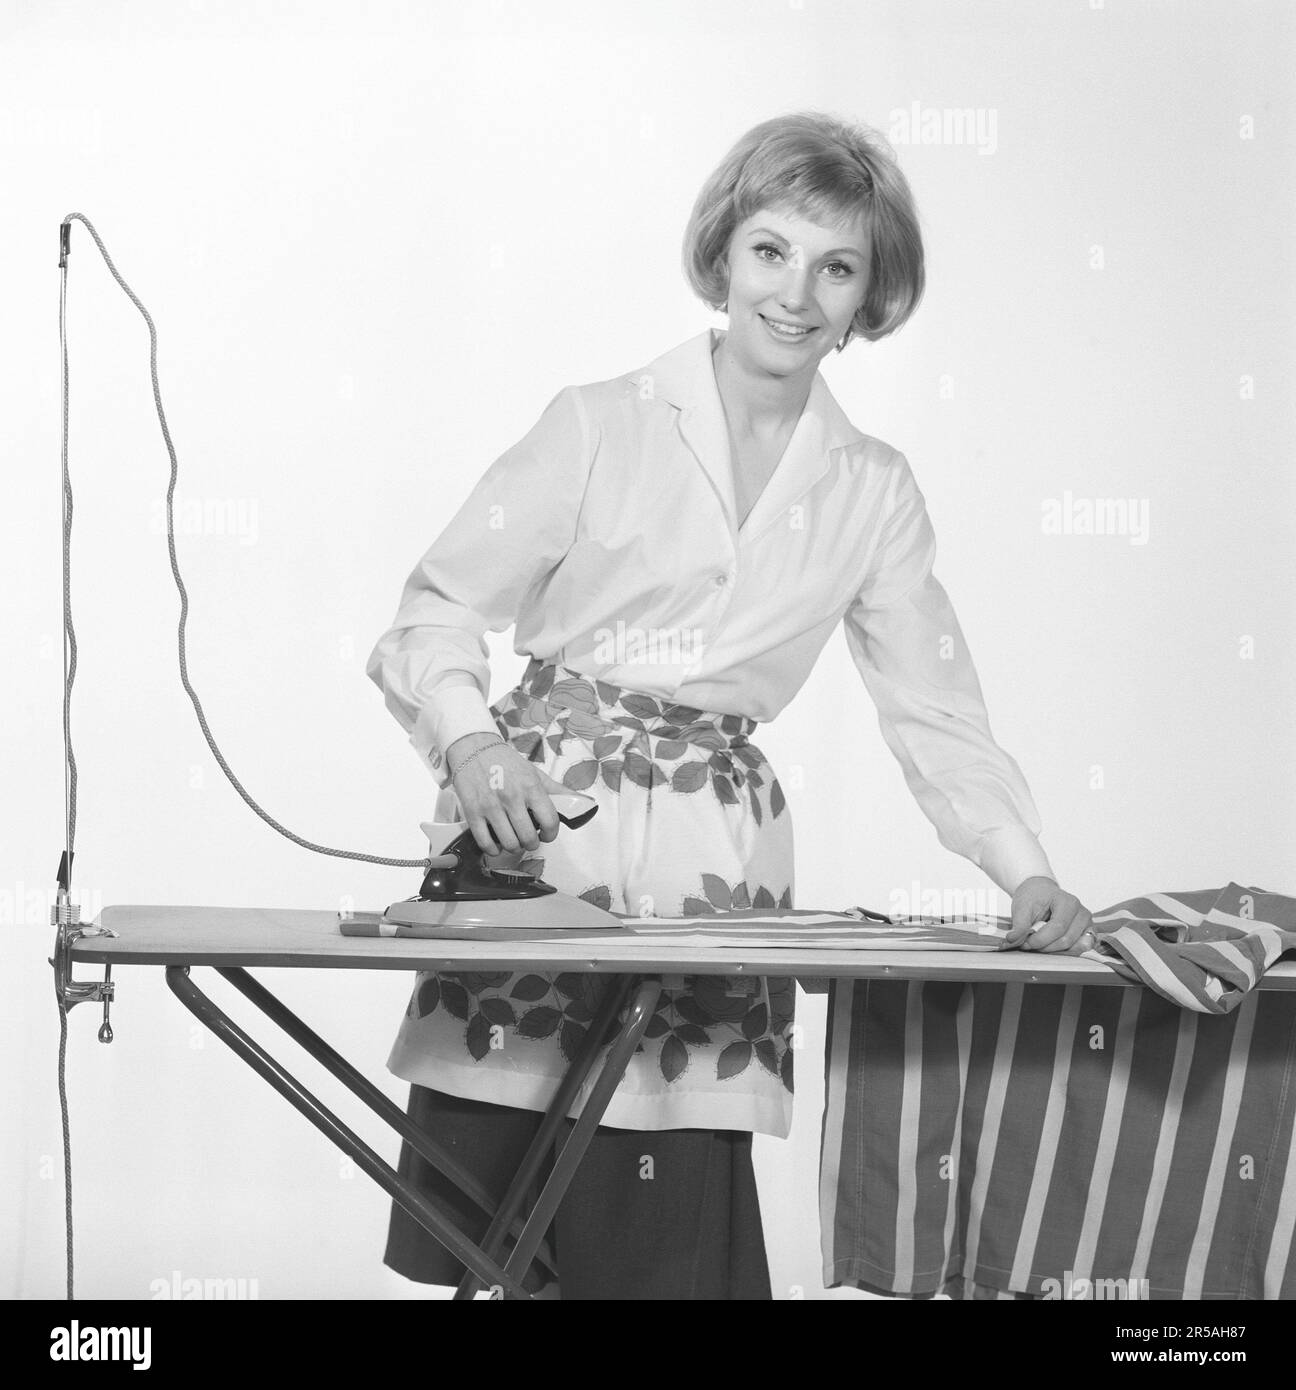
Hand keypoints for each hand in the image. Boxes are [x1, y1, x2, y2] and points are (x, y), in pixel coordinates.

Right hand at [445, 732, 569, 856]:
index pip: (549, 821)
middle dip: (532, 843)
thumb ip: (557, 790)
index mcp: (531, 787)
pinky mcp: (472, 811)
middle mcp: (512, 797)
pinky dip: (493, 850)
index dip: (551, 834)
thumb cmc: (506, 762)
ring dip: (514, 847)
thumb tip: (581, 801)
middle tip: (529, 839)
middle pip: (528, 837)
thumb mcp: (535, 773)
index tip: (547, 834)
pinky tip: (496, 845)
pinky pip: (485, 842)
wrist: (474, 748)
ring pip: (508, 843)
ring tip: (513, 841)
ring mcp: (490, 805)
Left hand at [1005, 875, 1094, 952]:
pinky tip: (1051, 946)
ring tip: (1038, 942)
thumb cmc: (1033, 897)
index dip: (1039, 940)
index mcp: (1068, 902)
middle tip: (1028, 944)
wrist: (1041, 892)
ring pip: (1073, 947)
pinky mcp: (1087, 933)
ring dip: (1053, 949)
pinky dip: (1064, 951)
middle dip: (1044, 946)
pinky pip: (1080, 949)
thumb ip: (1019, 925)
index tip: (1023, 943)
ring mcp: (1087, 924)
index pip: (1057, 928)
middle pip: (1066, 940)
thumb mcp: (1021, 907)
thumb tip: (1012, 940)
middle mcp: (1082, 913)